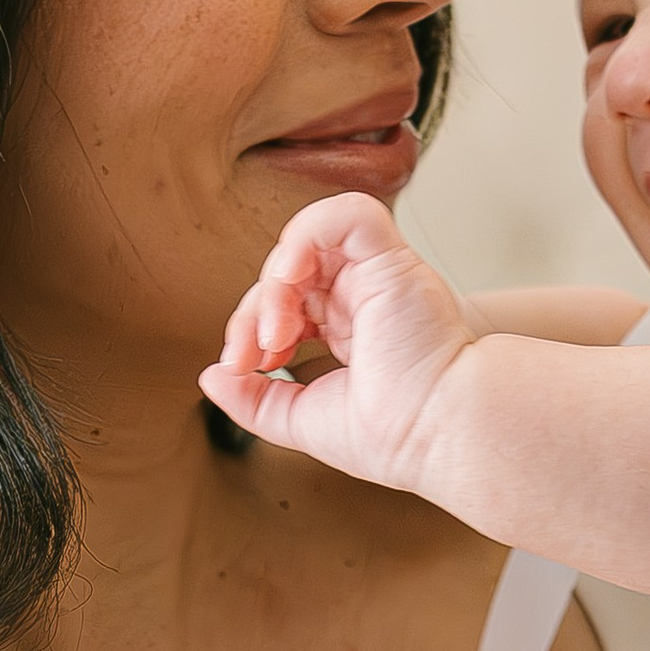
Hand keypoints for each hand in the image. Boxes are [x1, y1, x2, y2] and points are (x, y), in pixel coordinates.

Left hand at [200, 195, 480, 489]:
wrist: (438, 435)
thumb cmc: (394, 436)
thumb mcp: (301, 419)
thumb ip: (255, 399)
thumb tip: (212, 376)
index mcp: (352, 329)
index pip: (289, 300)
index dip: (255, 325)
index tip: (244, 368)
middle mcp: (366, 296)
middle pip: (290, 270)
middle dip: (255, 309)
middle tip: (251, 355)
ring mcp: (379, 275)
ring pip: (308, 237)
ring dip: (276, 279)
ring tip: (275, 328)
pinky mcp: (391, 259)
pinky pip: (345, 214)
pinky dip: (304, 237)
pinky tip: (290, 278)